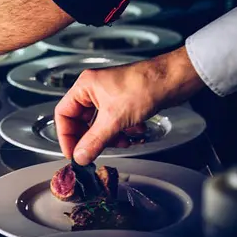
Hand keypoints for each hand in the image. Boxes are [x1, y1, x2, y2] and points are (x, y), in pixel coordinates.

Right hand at [55, 46, 204, 164]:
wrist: (173, 80)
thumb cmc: (144, 86)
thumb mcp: (114, 119)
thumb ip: (94, 141)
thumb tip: (80, 157)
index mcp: (85, 86)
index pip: (63, 114)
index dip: (66, 136)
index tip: (73, 154)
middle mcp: (94, 90)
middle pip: (81, 121)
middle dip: (91, 138)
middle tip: (95, 153)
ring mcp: (110, 96)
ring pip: (100, 124)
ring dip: (110, 137)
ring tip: (122, 141)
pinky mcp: (124, 103)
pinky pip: (115, 123)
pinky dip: (123, 131)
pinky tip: (135, 132)